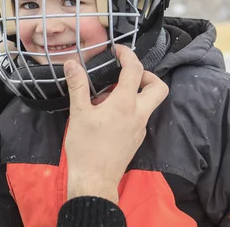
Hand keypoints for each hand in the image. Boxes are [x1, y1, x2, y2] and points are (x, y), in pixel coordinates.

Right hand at [63, 45, 168, 203]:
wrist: (95, 180)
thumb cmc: (86, 146)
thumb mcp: (78, 113)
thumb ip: (78, 86)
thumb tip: (71, 63)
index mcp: (124, 104)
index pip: (134, 71)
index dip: (128, 55)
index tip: (117, 49)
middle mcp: (138, 114)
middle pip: (158, 87)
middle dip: (146, 75)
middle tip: (125, 74)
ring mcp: (140, 128)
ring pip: (149, 103)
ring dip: (135, 92)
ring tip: (108, 95)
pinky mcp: (136, 138)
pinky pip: (139, 116)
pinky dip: (129, 108)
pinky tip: (107, 114)